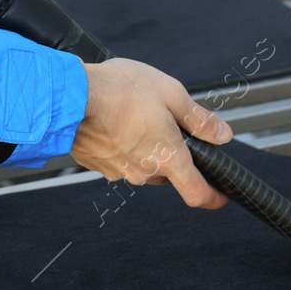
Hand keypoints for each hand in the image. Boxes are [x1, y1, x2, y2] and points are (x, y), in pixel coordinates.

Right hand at [70, 58, 233, 207]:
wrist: (68, 95)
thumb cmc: (116, 91)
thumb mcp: (171, 94)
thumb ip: (199, 118)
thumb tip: (221, 133)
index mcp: (168, 158)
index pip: (198, 194)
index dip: (215, 198)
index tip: (222, 194)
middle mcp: (144, 171)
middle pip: (169, 173)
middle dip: (173, 153)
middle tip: (166, 122)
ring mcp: (118, 170)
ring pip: (142, 164)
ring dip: (145, 146)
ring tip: (136, 113)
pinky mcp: (97, 164)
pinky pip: (119, 158)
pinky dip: (122, 144)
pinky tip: (116, 119)